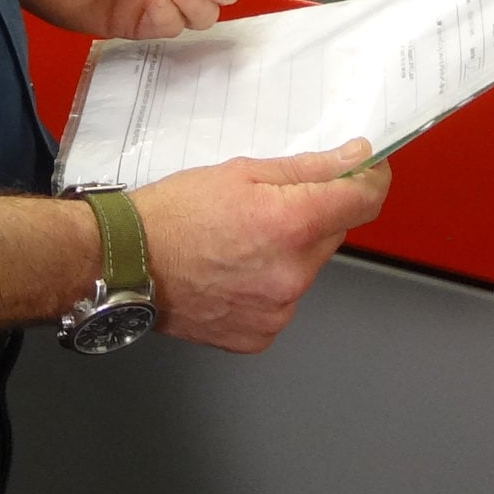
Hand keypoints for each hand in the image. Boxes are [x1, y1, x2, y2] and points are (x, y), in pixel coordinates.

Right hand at [134, 142, 391, 352]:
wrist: (123, 264)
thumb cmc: (172, 214)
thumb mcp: (241, 172)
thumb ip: (307, 168)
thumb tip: (357, 159)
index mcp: (291, 224)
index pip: (364, 201)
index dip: (370, 180)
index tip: (365, 171)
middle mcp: (292, 273)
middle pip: (333, 233)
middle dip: (314, 216)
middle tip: (270, 205)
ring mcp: (278, 309)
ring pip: (307, 268)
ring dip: (290, 252)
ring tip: (240, 242)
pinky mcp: (261, 334)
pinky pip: (283, 300)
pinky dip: (269, 284)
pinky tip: (233, 271)